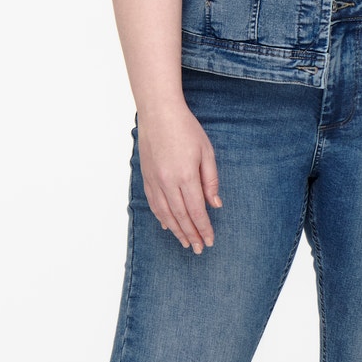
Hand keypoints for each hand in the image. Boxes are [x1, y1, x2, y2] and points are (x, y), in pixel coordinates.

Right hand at [136, 103, 221, 252]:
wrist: (159, 113)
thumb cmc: (186, 129)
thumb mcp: (207, 152)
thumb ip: (211, 181)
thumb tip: (215, 205)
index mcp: (185, 176)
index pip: (196, 210)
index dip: (204, 228)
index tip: (210, 240)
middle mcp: (167, 182)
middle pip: (180, 216)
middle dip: (191, 235)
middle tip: (199, 249)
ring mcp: (154, 180)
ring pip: (165, 213)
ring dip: (176, 231)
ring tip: (185, 242)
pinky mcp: (146, 177)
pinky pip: (153, 203)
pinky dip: (161, 217)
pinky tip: (167, 225)